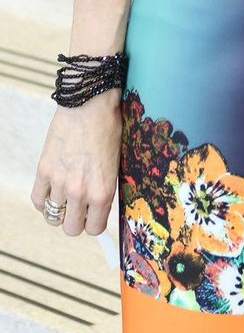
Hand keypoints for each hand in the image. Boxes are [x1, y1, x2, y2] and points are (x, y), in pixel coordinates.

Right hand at [31, 92, 121, 236]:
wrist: (90, 103)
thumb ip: (106, 187)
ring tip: (66, 193)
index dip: (94, 223)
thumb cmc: (109, 128)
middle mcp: (80, 191)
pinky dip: (44, 199)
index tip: (93, 216)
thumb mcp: (116, 162)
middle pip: (71, 228)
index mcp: (103, 191)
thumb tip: (99, 206)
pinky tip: (52, 189)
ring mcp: (59, 182)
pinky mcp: (44, 170)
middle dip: (75, 220)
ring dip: (60, 208)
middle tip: (79, 207)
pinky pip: (38, 200)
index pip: (94, 229)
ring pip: (53, 216)